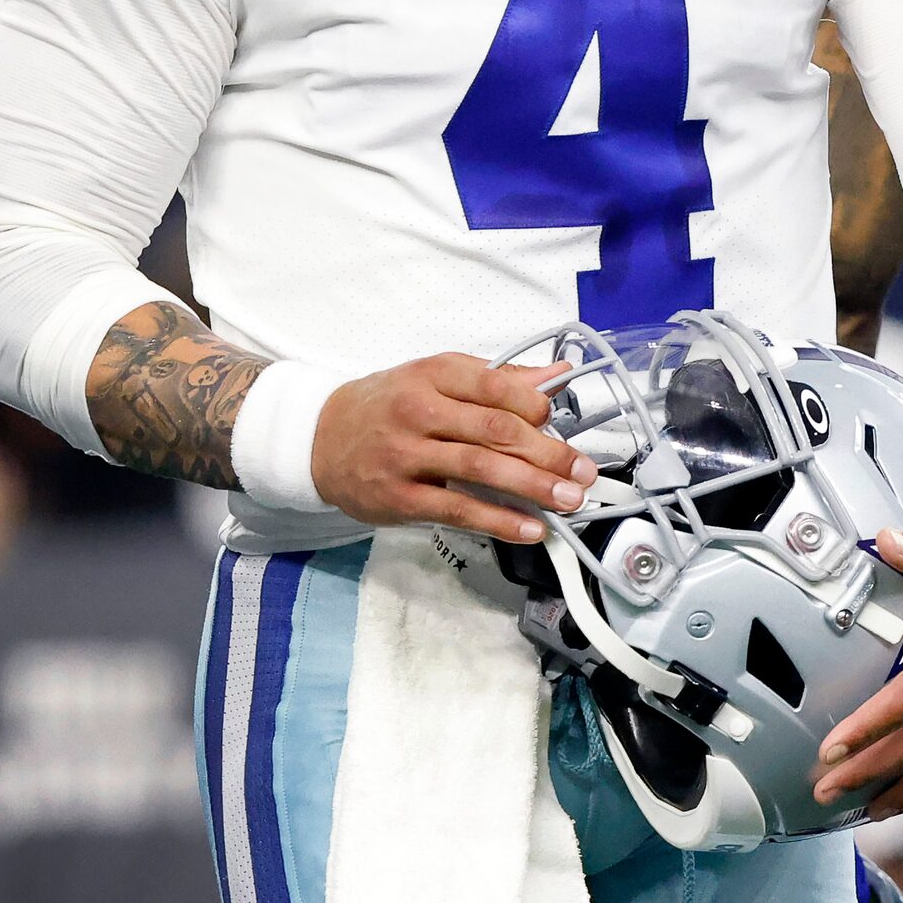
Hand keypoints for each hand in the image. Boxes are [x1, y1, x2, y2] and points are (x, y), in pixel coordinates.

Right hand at [309, 355, 594, 536]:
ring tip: (569, 499)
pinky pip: (457, 510)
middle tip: (583, 471)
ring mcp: (407, 456)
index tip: (561, 421)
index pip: (495, 385)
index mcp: (435, 374)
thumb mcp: (437, 377)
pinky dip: (498, 520)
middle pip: (494, 429)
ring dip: (533, 487)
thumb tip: (558, 375)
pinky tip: (529, 527)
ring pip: (480, 468)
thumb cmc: (389, 405)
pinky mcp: (399, 498)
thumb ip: (499, 378)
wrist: (319, 439)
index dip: (535, 404)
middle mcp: (420, 411)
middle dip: (548, 452)